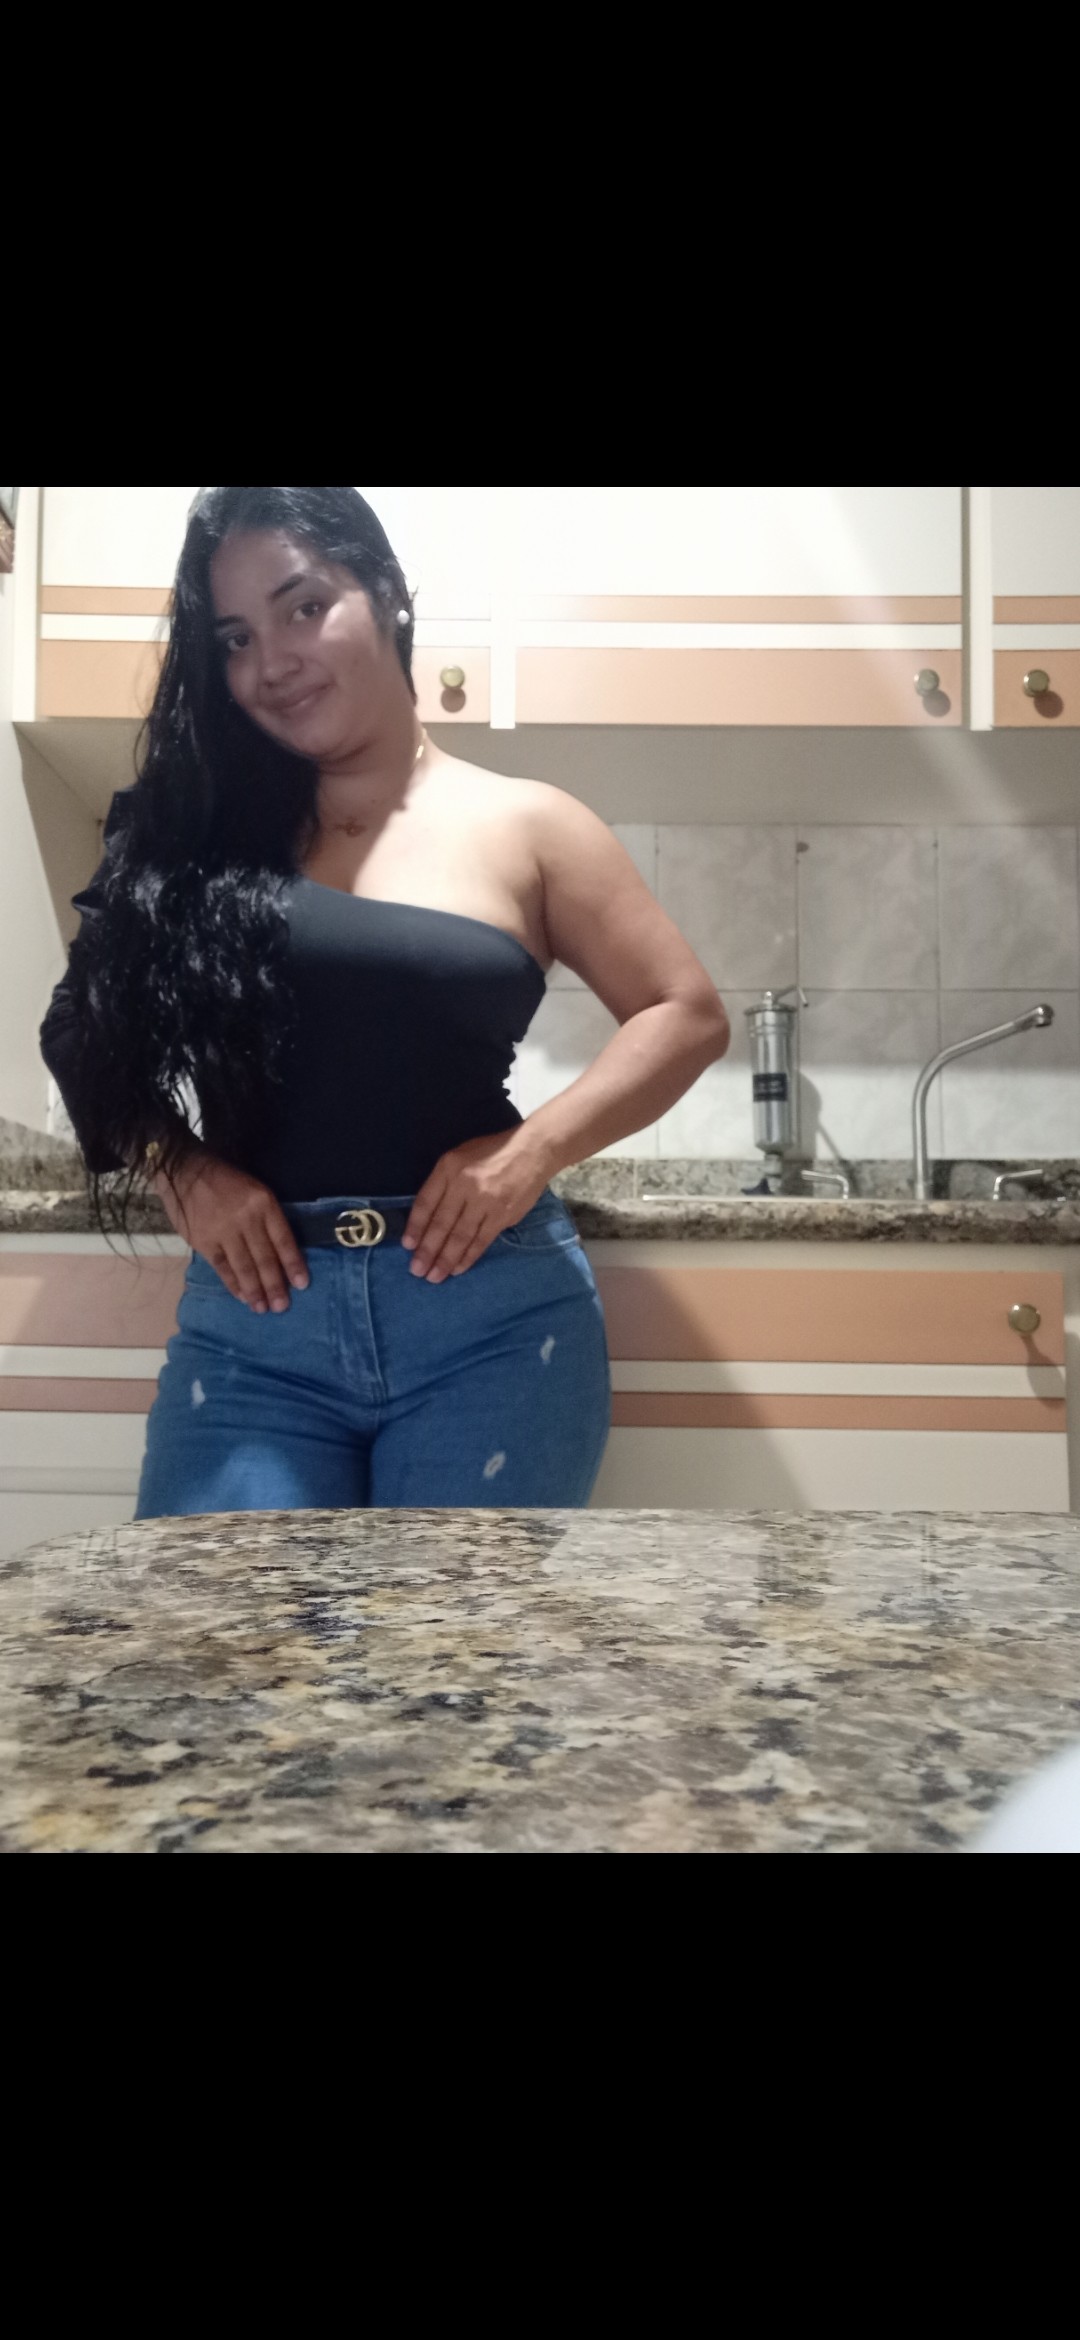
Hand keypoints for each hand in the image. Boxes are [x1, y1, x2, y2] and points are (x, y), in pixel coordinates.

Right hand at [154, 1149, 309, 1312]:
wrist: (185, 1171)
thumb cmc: (225, 1180)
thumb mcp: (255, 1190)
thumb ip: (267, 1218)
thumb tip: (280, 1255)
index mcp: (263, 1203)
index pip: (283, 1240)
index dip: (293, 1264)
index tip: (302, 1285)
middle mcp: (246, 1218)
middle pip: (265, 1258)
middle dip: (275, 1285)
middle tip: (282, 1307)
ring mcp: (223, 1231)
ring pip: (244, 1266)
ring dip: (256, 1291)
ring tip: (264, 1308)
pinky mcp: (203, 1241)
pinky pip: (222, 1267)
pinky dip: (233, 1284)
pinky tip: (242, 1296)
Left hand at [402, 1129, 555, 1281]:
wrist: (533, 1151)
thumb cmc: (491, 1152)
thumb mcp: (460, 1155)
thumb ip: (444, 1182)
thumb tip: (428, 1217)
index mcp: (449, 1168)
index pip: (426, 1202)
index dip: (415, 1226)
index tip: (408, 1246)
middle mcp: (465, 1185)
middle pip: (441, 1223)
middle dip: (427, 1250)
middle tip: (417, 1270)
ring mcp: (486, 1202)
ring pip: (460, 1236)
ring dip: (445, 1259)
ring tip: (434, 1276)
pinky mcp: (503, 1215)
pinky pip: (481, 1240)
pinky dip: (468, 1257)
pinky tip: (458, 1268)